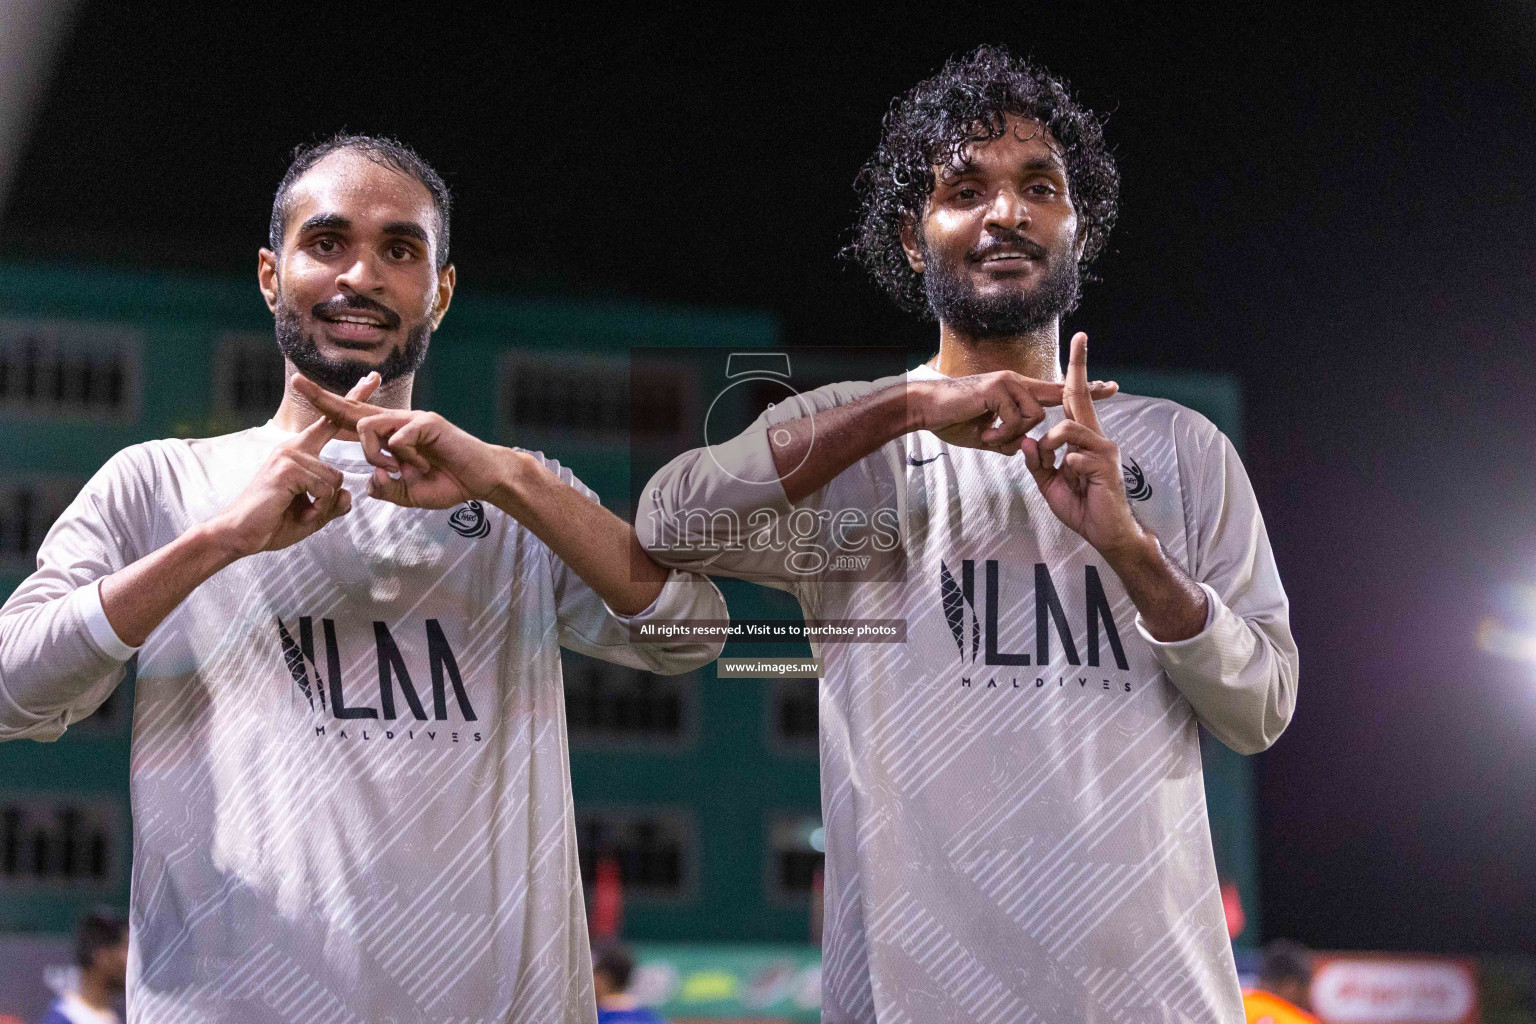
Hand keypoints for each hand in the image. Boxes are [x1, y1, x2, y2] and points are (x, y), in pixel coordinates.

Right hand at [208, 372, 380, 556]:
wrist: (238, 535)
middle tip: (374, 375)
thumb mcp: (312, 515)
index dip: (348, 403)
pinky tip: (299, 513)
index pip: (328, 423)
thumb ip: (331, 504)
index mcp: (299, 453)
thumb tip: (347, 496)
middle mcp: (293, 447)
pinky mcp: (287, 468)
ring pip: (335, 478)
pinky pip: (325, 489)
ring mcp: (288, 455)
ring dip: (324, 504)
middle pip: (332, 423)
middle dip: (356, 401)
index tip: (367, 381)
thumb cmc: (272, 523)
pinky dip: (317, 508)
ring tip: (303, 512)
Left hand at [291, 375, 509, 509]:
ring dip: (375, 455)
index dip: (328, 408)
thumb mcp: (410, 494)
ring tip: (399, 471)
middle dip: (323, 397)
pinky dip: (405, 458)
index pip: (353, 419)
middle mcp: (398, 422)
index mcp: (391, 436)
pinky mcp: (428, 422)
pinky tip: (421, 467)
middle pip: (353, 408)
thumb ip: (388, 489)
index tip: (302, 391)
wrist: (483, 479)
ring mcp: (413, 419)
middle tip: (296, 382)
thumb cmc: (450, 483)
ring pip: (369, 427)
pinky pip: (398, 438)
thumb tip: (370, 482)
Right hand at [912, 369, 1116, 454]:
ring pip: (1033, 417)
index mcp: (1015, 392)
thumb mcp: (986, 436)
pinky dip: (1000, 433)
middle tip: (1104, 391)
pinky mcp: (997, 388)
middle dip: (1072, 401)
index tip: (1108, 389)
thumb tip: (1021, 448)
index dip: (1082, 391)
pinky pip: (1014, 419)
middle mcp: (1016, 382)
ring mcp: (1008, 382)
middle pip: (1052, 398)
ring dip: (1011, 434)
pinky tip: (983, 433)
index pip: (1055, 390)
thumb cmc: (952, 420)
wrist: (927, 409)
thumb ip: (1006, 441)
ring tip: (988, 437)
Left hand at [1022, 333, 1146, 554]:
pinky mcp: (1105, 464)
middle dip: (1079, 366)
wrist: (1105, 533)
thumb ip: (1037, 462)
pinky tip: (1073, 480)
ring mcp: (1103, 448)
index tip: (1077, 343)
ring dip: (1050, 445)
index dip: (1074, 373)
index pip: (1074, 399)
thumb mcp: (1049, 483)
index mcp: (1082, 438)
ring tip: (1053, 466)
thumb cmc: (1081, 506)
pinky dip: (1065, 468)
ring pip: (1067, 427)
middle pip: (1081, 395)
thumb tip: (1026, 441)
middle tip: (1079, 338)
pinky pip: (1074, 455)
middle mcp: (1096, 436)